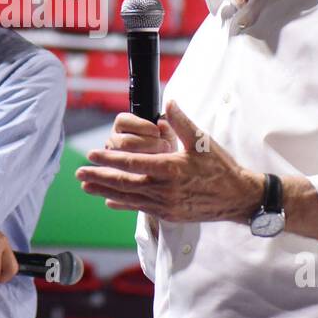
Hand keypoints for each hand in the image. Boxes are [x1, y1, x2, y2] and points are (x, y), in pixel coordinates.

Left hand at [75, 100, 263, 223]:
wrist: (238, 197)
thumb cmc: (221, 167)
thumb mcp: (201, 141)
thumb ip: (182, 122)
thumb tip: (168, 103)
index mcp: (170, 169)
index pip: (132, 164)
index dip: (109, 160)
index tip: (91, 154)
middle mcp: (165, 190)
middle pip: (124, 183)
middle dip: (99, 177)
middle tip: (79, 173)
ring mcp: (165, 205)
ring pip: (129, 197)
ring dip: (105, 191)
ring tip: (86, 186)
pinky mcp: (169, 214)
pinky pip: (140, 208)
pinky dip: (123, 204)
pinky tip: (109, 201)